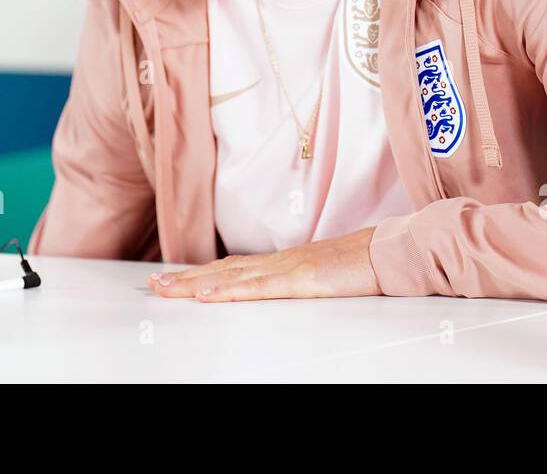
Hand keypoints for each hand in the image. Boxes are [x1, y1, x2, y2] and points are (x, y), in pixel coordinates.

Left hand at [147, 226, 380, 301]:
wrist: (393, 251)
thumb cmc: (368, 265)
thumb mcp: (329, 278)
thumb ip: (306, 284)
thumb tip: (290, 293)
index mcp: (287, 263)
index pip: (235, 269)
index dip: (203, 274)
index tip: (174, 279)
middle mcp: (281, 262)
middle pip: (224, 271)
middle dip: (187, 279)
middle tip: (154, 285)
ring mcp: (289, 269)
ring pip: (232, 277)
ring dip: (196, 284)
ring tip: (166, 290)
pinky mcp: (302, 280)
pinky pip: (259, 288)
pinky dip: (230, 291)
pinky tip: (209, 295)